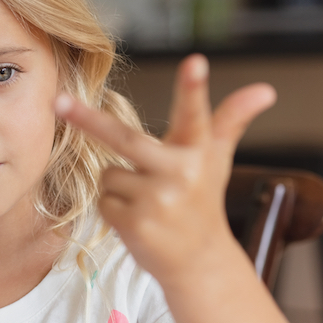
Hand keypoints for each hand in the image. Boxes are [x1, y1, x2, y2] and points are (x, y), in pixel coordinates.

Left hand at [53, 54, 275, 285]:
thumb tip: (266, 89)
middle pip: (124, 138)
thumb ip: (232, 120)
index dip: (194, 88)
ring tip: (149, 203)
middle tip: (57, 101)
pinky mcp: (136, 224)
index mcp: (198, 151)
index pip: (195, 114)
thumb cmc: (202, 200)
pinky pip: (103, 200)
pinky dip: (114, 209)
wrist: (199, 261)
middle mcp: (180, 173)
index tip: (195, 61)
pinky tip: (139, 220)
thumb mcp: (216, 158)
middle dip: (87, 119)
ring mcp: (158, 201)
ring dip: (120, 186)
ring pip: (108, 175)